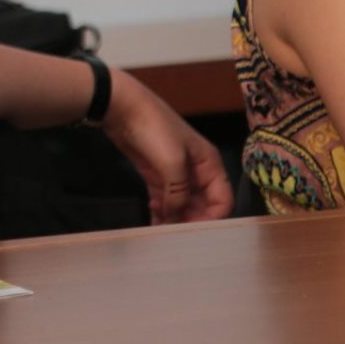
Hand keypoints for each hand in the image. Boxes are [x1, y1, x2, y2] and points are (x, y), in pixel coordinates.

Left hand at [99, 74, 233, 224]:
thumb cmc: (153, 129)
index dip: (212, 219)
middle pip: (203, 206)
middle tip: (175, 236)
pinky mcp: (157, 175)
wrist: (122, 107)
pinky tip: (153, 220)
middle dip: (191, 221)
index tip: (195, 233)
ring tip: (162, 232)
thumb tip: (176, 216)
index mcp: (209, 164)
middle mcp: (196, 171)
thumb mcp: (172, 162)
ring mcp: (176, 173)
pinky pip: (165, 200)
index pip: (222, 200)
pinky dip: (161, 212)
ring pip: (183, 205)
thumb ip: (179, 193)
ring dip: (175, 219)